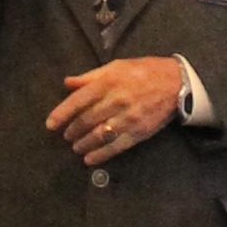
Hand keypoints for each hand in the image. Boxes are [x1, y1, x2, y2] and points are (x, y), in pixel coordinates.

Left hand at [48, 56, 183, 164]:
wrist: (176, 83)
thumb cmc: (143, 71)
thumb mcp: (116, 66)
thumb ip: (90, 77)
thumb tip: (67, 83)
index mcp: (108, 83)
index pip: (78, 100)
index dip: (62, 114)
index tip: (50, 124)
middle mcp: (115, 101)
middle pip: (86, 121)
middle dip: (72, 131)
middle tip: (66, 136)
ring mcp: (127, 119)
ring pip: (98, 136)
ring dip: (83, 144)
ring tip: (76, 147)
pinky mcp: (138, 132)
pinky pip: (115, 147)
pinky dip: (100, 155)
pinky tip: (90, 159)